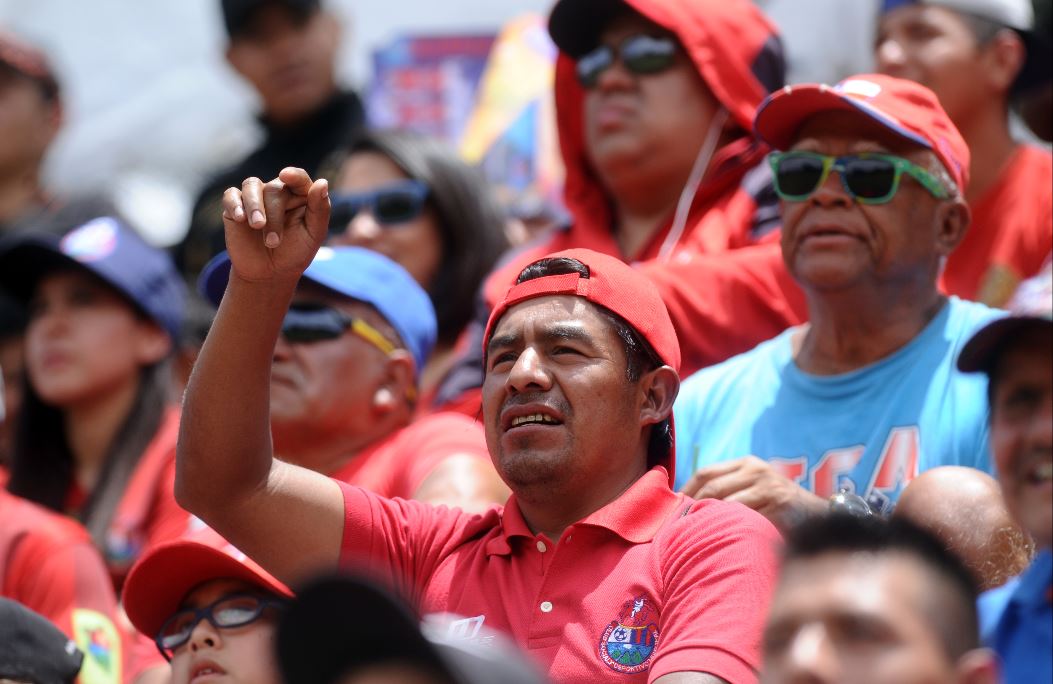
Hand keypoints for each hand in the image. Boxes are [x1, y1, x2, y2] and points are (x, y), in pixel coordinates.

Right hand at [221, 167, 328, 285]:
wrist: (269, 274)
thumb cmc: (296, 253)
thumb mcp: (313, 235)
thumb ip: (320, 209)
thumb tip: (322, 182)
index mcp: (300, 196)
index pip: (298, 178)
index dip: (294, 175)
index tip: (286, 175)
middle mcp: (278, 192)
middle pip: (274, 189)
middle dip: (274, 215)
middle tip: (274, 242)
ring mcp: (256, 198)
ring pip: (252, 185)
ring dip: (254, 205)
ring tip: (258, 226)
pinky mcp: (236, 207)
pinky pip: (231, 195)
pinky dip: (234, 203)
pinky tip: (240, 218)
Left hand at [679, 456, 825, 530]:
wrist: (818, 515)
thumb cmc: (778, 505)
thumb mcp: (754, 488)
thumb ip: (729, 490)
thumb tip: (687, 503)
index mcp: (747, 464)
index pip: (706, 472)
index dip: (686, 488)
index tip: (672, 506)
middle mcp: (756, 470)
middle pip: (713, 486)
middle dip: (693, 505)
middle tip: (678, 524)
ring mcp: (768, 486)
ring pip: (727, 503)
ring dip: (709, 518)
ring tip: (694, 533)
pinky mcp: (778, 504)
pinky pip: (745, 517)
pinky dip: (730, 527)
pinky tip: (721, 537)